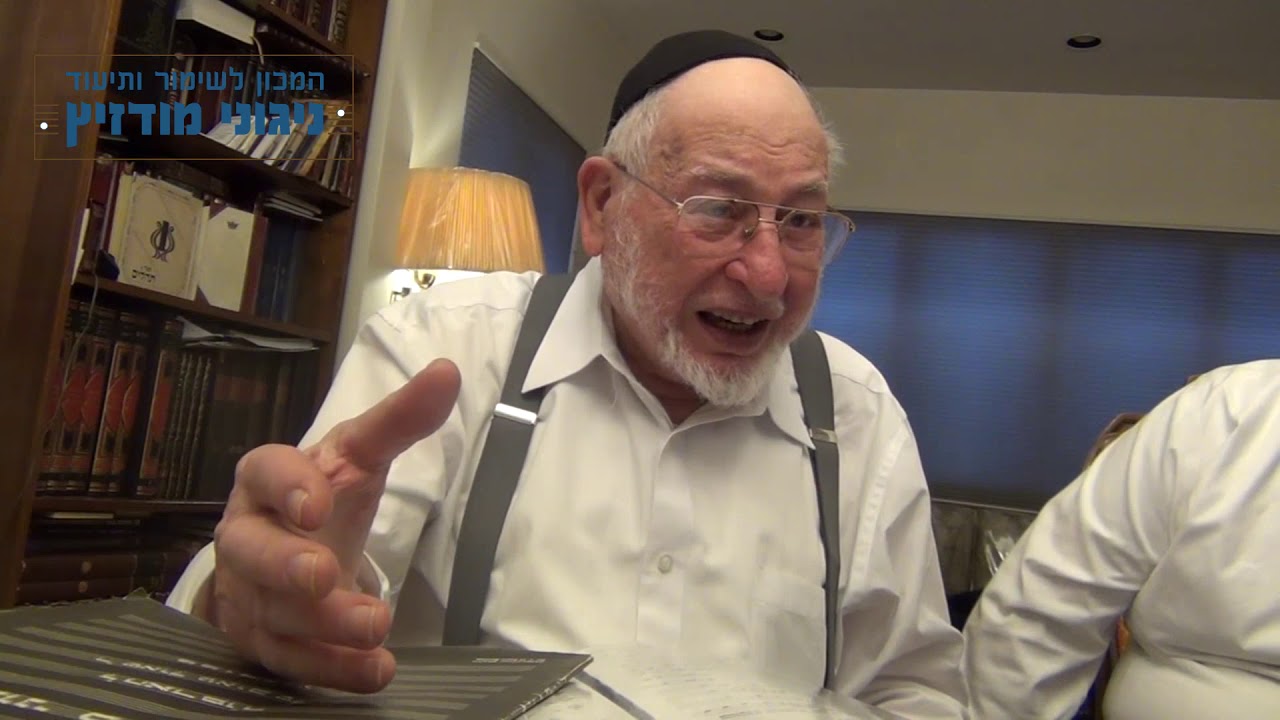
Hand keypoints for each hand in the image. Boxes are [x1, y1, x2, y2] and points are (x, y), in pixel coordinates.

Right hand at [210, 358, 460, 692]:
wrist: (287, 552)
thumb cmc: (321, 494)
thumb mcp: (360, 454)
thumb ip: (400, 418)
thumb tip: (447, 372)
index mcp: (266, 480)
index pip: (264, 472)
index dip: (286, 487)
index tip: (318, 502)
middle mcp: (248, 536)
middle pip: (251, 552)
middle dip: (285, 566)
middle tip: (323, 573)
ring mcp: (250, 593)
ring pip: (273, 613)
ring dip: (323, 625)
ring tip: (375, 628)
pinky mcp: (264, 640)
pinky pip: (289, 660)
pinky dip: (331, 668)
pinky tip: (373, 670)